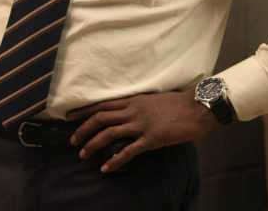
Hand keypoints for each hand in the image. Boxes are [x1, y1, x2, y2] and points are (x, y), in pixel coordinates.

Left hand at [66, 91, 216, 172]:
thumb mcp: (154, 100)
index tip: (69, 116)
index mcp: (134, 100)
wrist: (198, 107)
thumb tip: (129, 114)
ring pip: (109, 133)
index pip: (103, 104)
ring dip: (93, 144)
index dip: (84, 111)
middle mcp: (134, 110)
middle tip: (72, 140)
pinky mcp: (152, 138)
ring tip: (82, 154)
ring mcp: (142, 124)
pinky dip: (115, 160)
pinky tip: (106, 168)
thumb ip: (139, 106)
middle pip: (100, 117)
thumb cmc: (179, 103)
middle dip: (83, 129)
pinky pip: (129, 150)